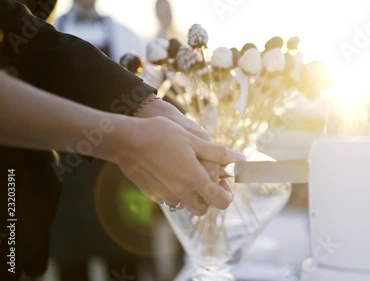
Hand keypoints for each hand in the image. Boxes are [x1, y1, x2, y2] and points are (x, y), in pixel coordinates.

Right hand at [111, 116, 243, 214]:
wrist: (126, 140)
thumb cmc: (161, 135)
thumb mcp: (193, 139)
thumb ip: (218, 153)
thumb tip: (241, 159)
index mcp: (194, 179)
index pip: (220, 201)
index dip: (227, 195)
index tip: (224, 182)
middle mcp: (181, 192)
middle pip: (204, 209)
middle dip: (210, 198)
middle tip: (207, 178)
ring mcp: (166, 196)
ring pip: (187, 206)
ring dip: (193, 196)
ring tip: (189, 174)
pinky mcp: (153, 195)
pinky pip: (171, 200)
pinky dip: (177, 192)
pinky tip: (172, 173)